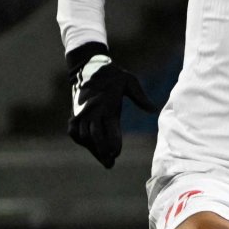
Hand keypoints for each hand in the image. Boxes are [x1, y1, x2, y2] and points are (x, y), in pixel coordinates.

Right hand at [66, 44, 157, 168]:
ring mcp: (82, 112)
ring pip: (83, 136)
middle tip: (110, 164)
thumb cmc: (113, 75)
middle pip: (94, 136)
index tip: (116, 153)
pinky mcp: (75, 112)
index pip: (109, 128)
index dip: (112, 142)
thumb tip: (154, 109)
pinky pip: (73, 130)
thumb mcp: (130, 82)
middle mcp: (93, 110)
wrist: (88, 65)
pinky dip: (80, 140)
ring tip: (104, 159)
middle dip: (101, 151)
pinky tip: (89, 147)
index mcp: (107, 105)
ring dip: (92, 148)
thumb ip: (141, 97)